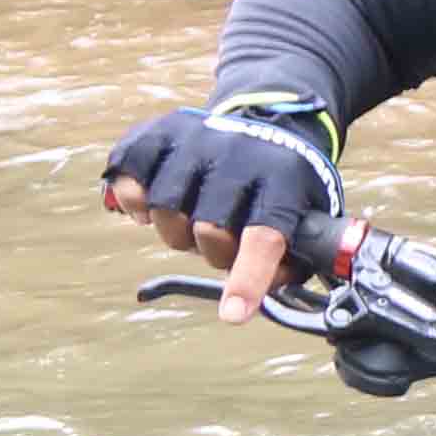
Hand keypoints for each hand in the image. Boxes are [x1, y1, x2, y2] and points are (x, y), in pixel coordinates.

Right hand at [103, 100, 343, 320]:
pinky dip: (135, 203)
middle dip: (212, 252)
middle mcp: (238, 154)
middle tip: (221, 243)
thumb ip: (293, 260)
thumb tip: (258, 296)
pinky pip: (128, 182)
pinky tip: (153, 204)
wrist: (264, 120)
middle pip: (208, 229)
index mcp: (284, 179)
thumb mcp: (307, 215)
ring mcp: (195, 139)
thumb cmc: (283, 185)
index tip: (233, 315)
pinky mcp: (157, 133)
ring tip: (193, 218)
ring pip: (164, 210)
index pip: (264, 236)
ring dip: (175, 230)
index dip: (248, 278)